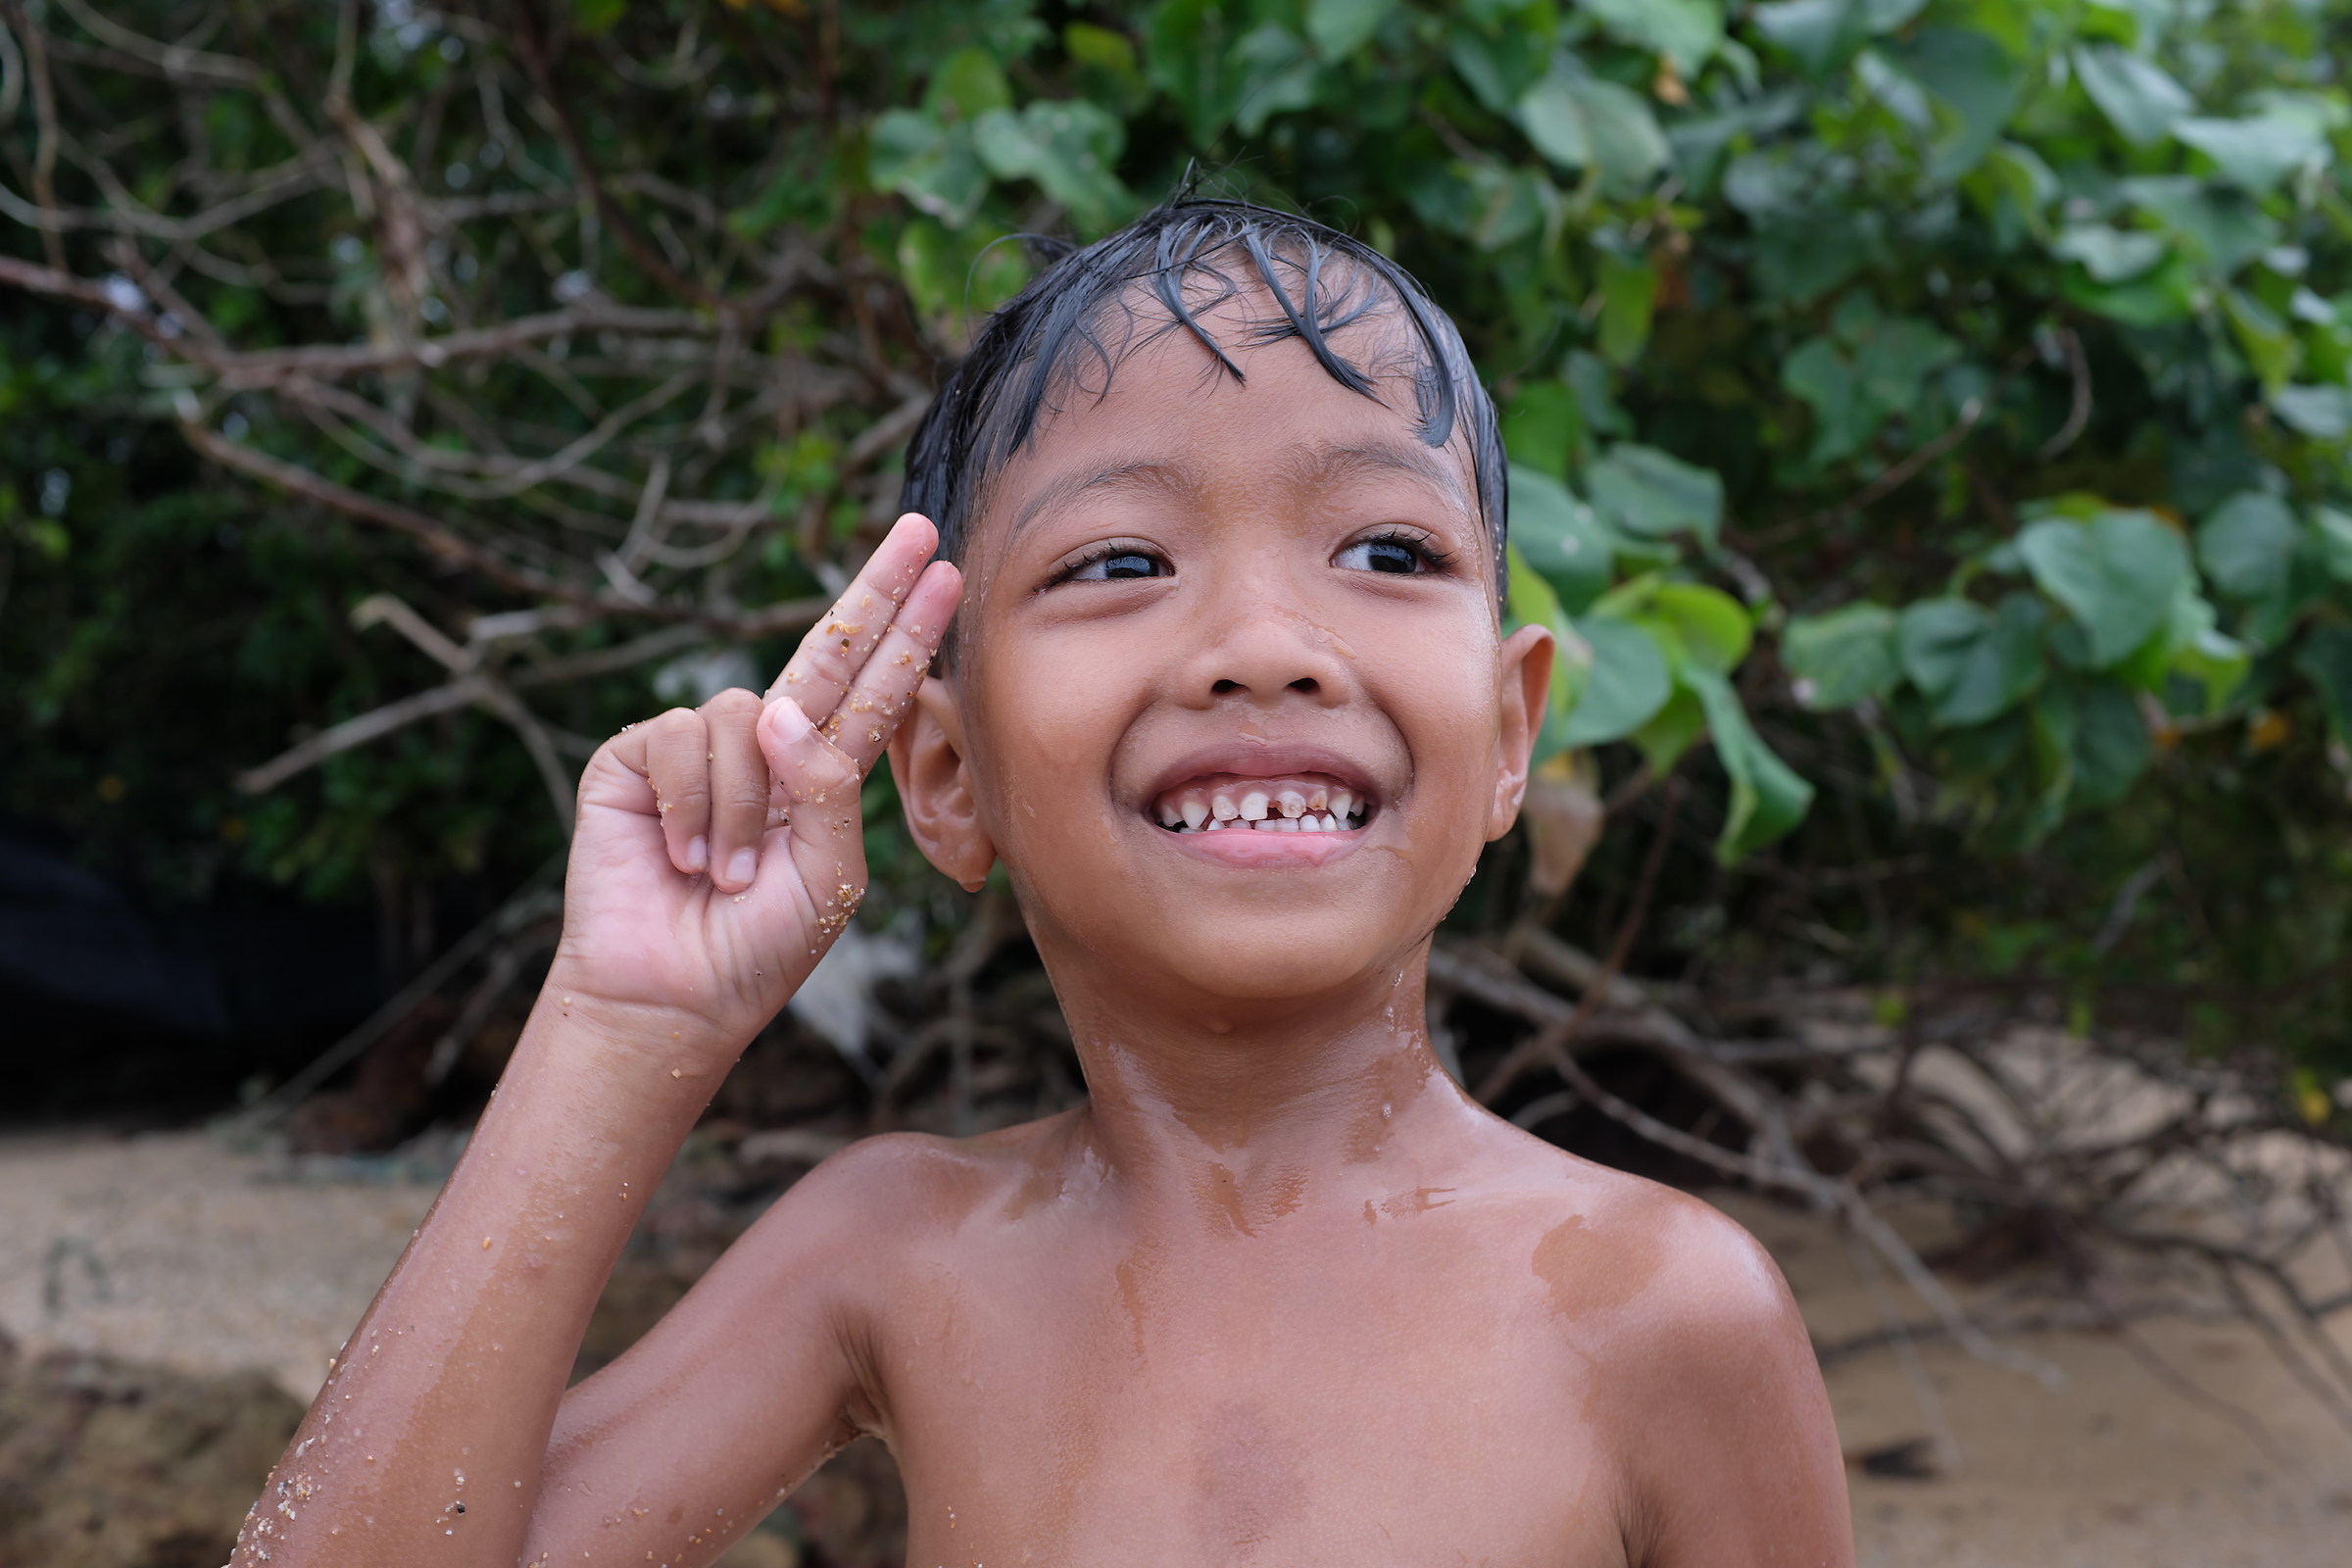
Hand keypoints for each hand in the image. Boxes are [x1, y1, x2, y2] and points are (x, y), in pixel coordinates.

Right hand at [553, 513, 961, 1048]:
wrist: (672, 997)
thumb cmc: (758, 947)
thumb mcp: (828, 873)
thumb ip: (827, 788)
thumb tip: (779, 711)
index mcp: (823, 776)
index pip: (873, 691)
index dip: (907, 633)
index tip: (945, 575)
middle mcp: (766, 748)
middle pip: (825, 650)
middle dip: (874, 591)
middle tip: (916, 530)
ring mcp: (702, 747)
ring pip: (746, 720)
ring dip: (740, 810)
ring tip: (724, 876)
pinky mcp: (636, 756)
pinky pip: (682, 739)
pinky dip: (691, 805)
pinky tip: (679, 857)